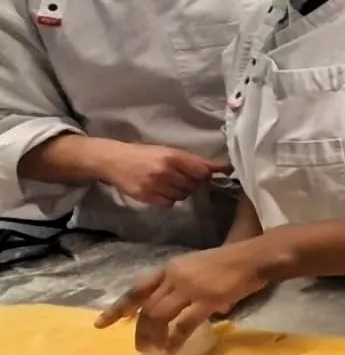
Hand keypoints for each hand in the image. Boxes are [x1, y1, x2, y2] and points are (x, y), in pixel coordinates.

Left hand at [95, 241, 269, 354]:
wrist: (255, 258)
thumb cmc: (231, 264)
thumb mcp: (198, 269)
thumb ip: (184, 287)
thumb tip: (181, 312)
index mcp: (171, 268)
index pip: (137, 288)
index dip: (119, 307)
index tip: (102, 323)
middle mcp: (175, 277)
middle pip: (147, 307)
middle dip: (140, 330)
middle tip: (141, 347)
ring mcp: (190, 288)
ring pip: (159, 315)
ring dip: (153, 336)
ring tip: (154, 350)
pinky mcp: (207, 300)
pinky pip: (184, 324)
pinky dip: (175, 339)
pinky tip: (173, 349)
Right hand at [99, 142, 224, 207]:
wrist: (113, 160)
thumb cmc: (144, 154)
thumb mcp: (169, 151)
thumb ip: (194, 160)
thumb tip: (222, 168)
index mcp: (173, 156)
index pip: (202, 171)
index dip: (205, 175)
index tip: (203, 175)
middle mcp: (165, 170)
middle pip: (193, 185)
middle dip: (192, 183)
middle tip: (182, 177)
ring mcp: (154, 185)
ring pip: (182, 195)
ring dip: (181, 191)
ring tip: (170, 183)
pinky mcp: (146, 196)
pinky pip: (169, 203)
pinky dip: (169, 199)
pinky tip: (162, 191)